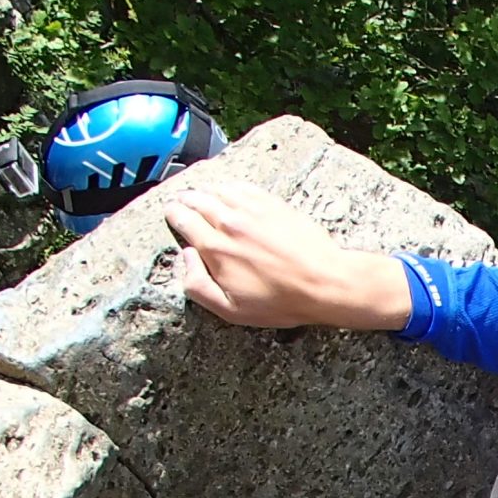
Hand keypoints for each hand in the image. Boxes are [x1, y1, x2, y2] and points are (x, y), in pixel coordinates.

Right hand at [164, 181, 411, 330]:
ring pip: (217, 189)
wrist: (324, 283)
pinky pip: (243, 187)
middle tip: (180, 201)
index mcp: (215, 248)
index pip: (182, 219)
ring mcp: (252, 210)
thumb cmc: (281, 301)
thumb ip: (198, 285)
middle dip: (184, 200)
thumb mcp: (232, 310)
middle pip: (196, 200)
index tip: (172, 213)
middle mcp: (229, 223)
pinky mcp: (273, 204)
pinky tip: (227, 189)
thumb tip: (186, 256)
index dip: (173, 214)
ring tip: (199, 193)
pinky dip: (229, 186)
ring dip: (204, 190)